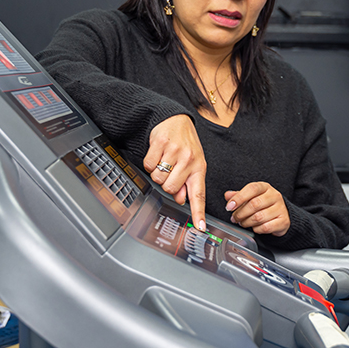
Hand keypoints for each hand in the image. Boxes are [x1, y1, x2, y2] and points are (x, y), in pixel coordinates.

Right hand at [144, 114, 206, 231]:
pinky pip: (148, 165)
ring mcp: (175, 151)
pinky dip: (149, 162)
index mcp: (199, 168)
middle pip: (170, 189)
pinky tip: (158, 154)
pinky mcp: (161, 143)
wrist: (176, 120)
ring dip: (157, 172)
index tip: (200, 227)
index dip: (198, 213)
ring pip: (158, 178)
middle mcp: (189, 160)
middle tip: (170, 171)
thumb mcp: (192, 164)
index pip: (199, 194)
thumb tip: (181, 199)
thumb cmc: (186, 144)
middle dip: (166, 183)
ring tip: (165, 160)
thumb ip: (188, 184)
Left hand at [225, 182, 289, 236]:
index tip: (229, 207)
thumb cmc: (264, 204)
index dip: (239, 198)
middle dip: (240, 214)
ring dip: (247, 222)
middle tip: (235, 218)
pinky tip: (255, 227)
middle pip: (254, 204)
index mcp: (265, 187)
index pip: (252, 188)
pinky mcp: (283, 221)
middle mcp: (274, 196)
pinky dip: (257, 229)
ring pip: (259, 217)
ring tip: (243, 222)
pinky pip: (266, 227)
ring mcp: (280, 208)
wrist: (282, 214)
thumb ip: (238, 195)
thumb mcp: (251, 197)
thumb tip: (228, 195)